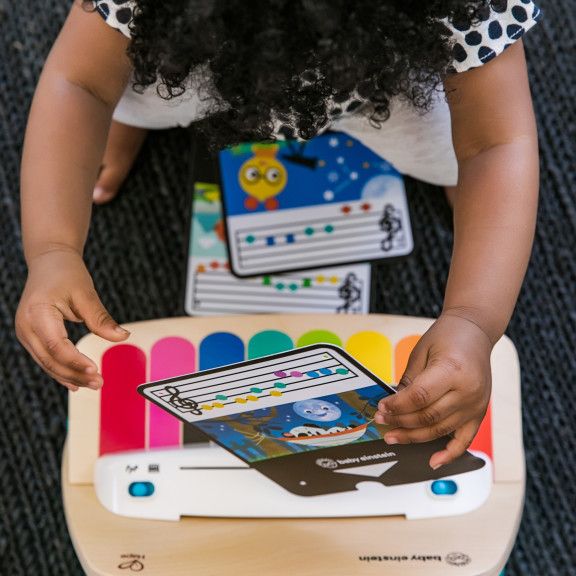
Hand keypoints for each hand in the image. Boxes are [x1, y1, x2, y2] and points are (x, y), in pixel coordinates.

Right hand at [16, 249, 129, 390]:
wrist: (49, 261)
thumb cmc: (66, 273)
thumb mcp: (86, 293)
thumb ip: (101, 319)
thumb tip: (122, 337)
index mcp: (37, 312)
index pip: (56, 345)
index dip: (75, 361)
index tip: (95, 370)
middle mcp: (26, 326)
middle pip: (50, 359)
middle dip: (75, 374)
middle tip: (100, 382)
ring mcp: (26, 333)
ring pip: (47, 363)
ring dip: (70, 376)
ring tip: (94, 383)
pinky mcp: (31, 336)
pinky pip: (46, 358)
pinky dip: (61, 370)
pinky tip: (76, 383)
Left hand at [375, 313, 491, 468]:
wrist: (475, 332)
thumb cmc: (446, 337)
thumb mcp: (421, 352)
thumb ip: (408, 380)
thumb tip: (391, 405)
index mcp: (452, 370)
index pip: (419, 397)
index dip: (397, 406)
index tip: (381, 408)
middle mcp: (468, 391)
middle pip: (428, 416)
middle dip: (400, 422)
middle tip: (381, 421)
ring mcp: (476, 405)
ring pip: (440, 430)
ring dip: (414, 436)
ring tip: (393, 436)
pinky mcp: (479, 413)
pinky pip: (464, 440)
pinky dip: (449, 454)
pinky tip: (433, 461)